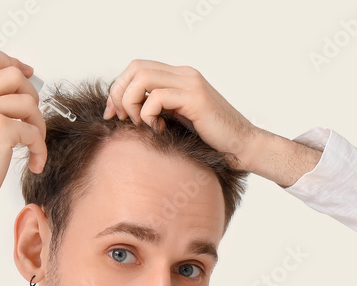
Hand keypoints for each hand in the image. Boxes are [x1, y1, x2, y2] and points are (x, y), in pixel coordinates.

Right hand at [0, 44, 46, 220]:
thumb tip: (17, 86)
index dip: (10, 60)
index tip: (26, 73)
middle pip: (14, 75)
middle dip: (31, 95)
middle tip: (31, 118)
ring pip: (29, 103)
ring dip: (39, 125)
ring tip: (33, 144)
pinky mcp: (0, 131)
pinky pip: (34, 132)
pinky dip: (40, 149)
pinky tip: (34, 160)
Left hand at [102, 59, 262, 170]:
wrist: (242, 146)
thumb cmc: (211, 139)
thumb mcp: (178, 119)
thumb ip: (159, 109)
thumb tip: (126, 111)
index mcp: (180, 76)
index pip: (137, 67)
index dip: (119, 88)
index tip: (114, 113)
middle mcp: (184, 74)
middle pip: (135, 68)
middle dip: (119, 93)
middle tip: (122, 118)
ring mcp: (190, 83)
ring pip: (142, 78)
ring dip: (132, 103)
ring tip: (142, 124)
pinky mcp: (195, 98)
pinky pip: (156, 97)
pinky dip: (148, 115)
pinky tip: (159, 130)